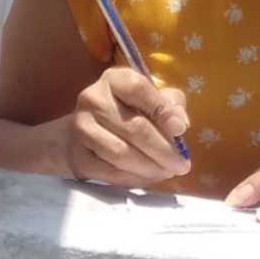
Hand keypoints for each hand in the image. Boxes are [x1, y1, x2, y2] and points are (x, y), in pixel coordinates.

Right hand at [66, 67, 190, 188]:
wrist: (81, 135)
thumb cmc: (125, 113)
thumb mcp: (150, 99)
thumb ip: (170, 106)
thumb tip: (180, 124)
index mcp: (114, 79)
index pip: (139, 90)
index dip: (162, 110)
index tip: (181, 129)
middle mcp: (93, 99)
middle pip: (133, 127)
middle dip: (162, 150)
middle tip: (181, 165)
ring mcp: (81, 128)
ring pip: (121, 154)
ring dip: (149, 168)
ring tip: (167, 172)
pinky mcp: (78, 155)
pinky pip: (110, 172)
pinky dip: (134, 178)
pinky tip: (149, 178)